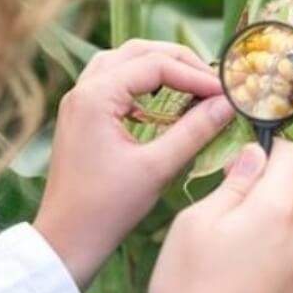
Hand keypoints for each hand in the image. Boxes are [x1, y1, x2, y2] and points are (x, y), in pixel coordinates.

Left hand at [34, 40, 235, 288]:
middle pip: (138, 52)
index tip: (225, 92)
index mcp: (96, 96)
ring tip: (191, 84)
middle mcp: (84, 89)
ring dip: (159, 66)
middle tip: (212, 82)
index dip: (195, 75)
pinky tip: (163, 102)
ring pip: (124, 61)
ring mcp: (80, 101)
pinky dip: (142, 82)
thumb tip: (227, 104)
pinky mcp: (82, 115)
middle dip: (179, 62)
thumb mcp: (157, 168)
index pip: (156, 65)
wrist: (66, 240)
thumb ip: (194, 131)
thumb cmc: (107, 208)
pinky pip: (114, 81)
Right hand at [148, 140, 292, 292]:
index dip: (272, 151)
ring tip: (231, 261)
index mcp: (278, 210)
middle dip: (263, 200)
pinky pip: (292, 265)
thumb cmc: (190, 284)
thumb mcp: (196, 221)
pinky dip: (273, 266)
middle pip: (291, 197)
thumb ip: (234, 182)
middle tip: (224, 223)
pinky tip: (243, 284)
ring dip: (269, 234)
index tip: (248, 163)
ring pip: (292, 232)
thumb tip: (256, 154)